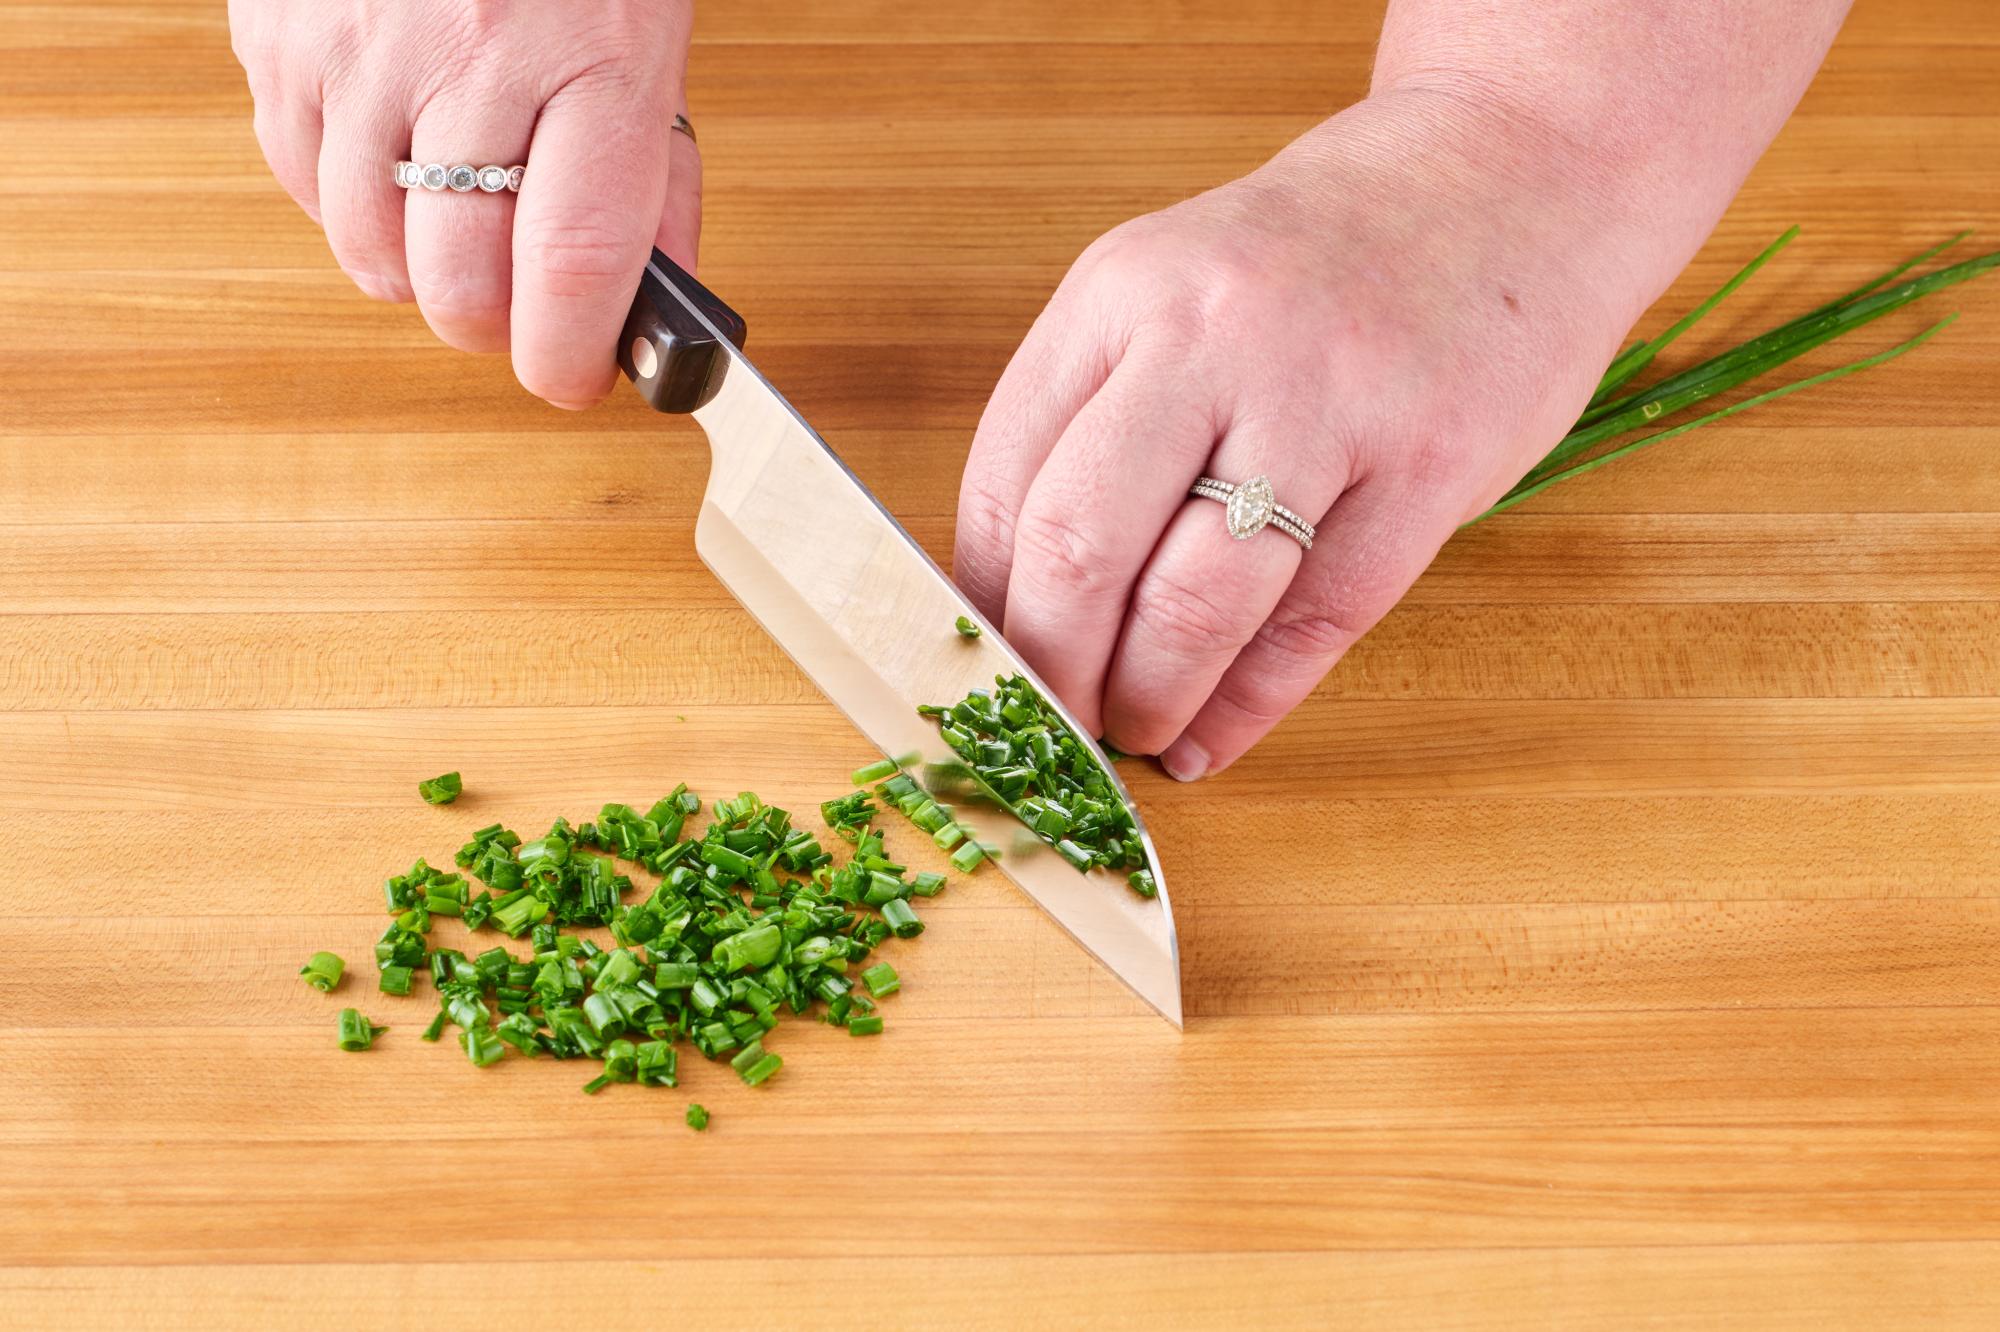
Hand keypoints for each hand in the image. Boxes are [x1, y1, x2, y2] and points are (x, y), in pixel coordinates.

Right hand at [229, 0, 698, 407]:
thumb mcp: (648, 52)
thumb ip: (655, 190)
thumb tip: (644, 318)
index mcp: (595, 65)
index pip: (573, 262)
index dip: (566, 354)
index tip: (571, 382)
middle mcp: (475, 56)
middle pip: (460, 279)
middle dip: (493, 329)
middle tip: (518, 315)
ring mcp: (363, 47)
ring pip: (371, 250)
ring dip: (418, 271)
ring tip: (457, 223)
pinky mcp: (281, 36)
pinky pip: (302, 183)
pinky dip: (350, 205)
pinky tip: (394, 159)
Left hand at [954, 91, 1651, 778]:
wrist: (1511, 174)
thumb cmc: (1319, 263)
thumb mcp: (1174, 292)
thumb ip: (1096, 421)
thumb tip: (1015, 601)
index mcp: (1121, 292)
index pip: (1007, 481)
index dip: (984, 606)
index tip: (987, 670)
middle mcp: (1212, 336)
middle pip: (1081, 549)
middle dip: (1051, 672)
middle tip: (1052, 727)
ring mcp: (1327, 400)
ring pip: (1196, 604)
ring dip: (1148, 701)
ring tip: (1136, 734)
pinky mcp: (1426, 467)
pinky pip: (1312, 625)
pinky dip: (1247, 705)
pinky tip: (1213, 737)